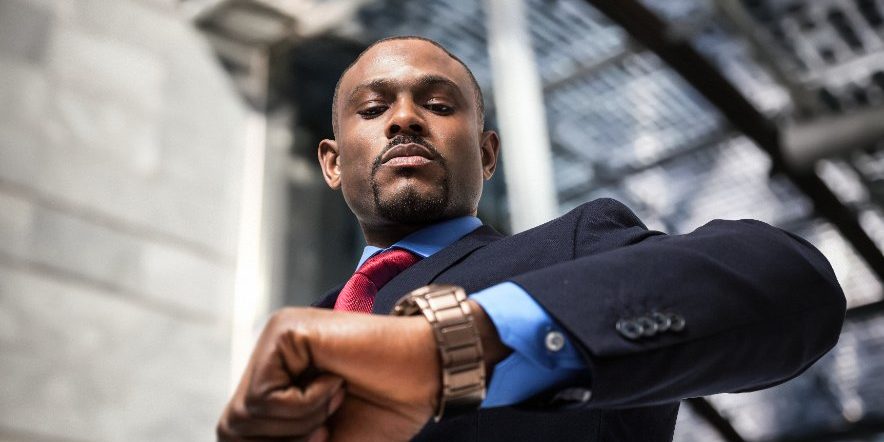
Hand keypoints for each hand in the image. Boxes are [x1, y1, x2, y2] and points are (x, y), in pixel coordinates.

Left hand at [216, 307, 440, 441]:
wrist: (425, 375)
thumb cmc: (383, 409)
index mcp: (275, 381)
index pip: (236, 433)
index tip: (324, 434)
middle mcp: (269, 357)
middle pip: (231, 428)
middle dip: (284, 441)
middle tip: (328, 423)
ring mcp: (275, 340)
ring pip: (245, 413)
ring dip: (299, 422)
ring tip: (336, 396)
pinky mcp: (285, 332)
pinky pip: (266, 396)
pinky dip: (304, 405)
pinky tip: (335, 379)